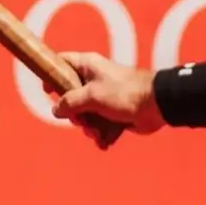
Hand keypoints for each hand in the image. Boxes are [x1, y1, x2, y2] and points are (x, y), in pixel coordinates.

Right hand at [45, 52, 164, 144]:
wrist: (157, 106)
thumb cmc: (125, 93)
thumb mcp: (91, 95)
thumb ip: (69, 102)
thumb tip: (57, 110)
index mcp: (89, 66)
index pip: (62, 62)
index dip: (51, 74)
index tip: (47, 91)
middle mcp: (96, 80)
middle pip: (71, 98)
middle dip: (75, 115)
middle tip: (83, 119)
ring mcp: (106, 98)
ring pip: (86, 115)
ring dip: (90, 128)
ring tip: (98, 133)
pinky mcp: (117, 113)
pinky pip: (102, 126)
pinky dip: (103, 135)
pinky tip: (106, 141)